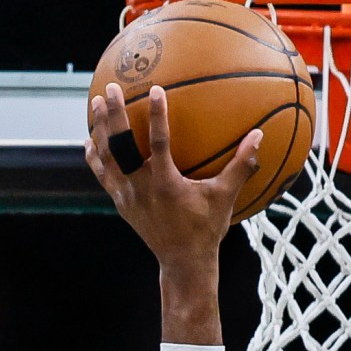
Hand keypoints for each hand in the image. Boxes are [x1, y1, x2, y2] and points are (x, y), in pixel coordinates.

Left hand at [84, 82, 261, 275]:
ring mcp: (127, 196)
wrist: (182, 262)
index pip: (158, 143)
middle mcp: (141, 188)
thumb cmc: (206, 228)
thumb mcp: (225, 198)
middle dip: (115, 115)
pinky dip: (95, 156)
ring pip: (107, 157)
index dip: (156, 115)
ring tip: (97, 102)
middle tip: (112, 88)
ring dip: (100, 128)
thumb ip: (241, 166)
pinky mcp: (120, 202)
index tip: (155, 90)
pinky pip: (103, 174)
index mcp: (166, 184)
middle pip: (121, 146)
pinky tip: (91, 140)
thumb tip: (259, 136)